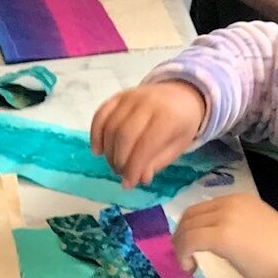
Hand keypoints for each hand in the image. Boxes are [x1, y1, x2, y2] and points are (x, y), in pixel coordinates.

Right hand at [91, 81, 206, 187]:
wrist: (182, 94)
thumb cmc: (181, 125)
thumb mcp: (177, 146)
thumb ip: (157, 162)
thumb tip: (138, 178)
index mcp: (168, 117)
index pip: (145, 145)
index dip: (133, 167)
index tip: (128, 183)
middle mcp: (147, 103)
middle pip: (124, 136)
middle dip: (119, 160)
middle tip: (120, 173)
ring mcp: (130, 97)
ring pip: (110, 127)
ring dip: (108, 151)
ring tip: (113, 164)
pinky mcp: (118, 96)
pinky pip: (100, 115)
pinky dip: (95, 134)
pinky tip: (98, 150)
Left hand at [174, 194, 277, 277]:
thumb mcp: (255, 230)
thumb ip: (233, 227)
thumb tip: (211, 237)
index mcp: (240, 200)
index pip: (202, 209)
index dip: (190, 227)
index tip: (191, 247)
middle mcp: (231, 203)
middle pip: (190, 215)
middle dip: (181, 236)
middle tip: (185, 256)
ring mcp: (226, 218)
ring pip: (187, 228)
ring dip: (181, 246)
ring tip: (188, 264)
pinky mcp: (221, 236)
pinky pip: (189, 241)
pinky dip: (183, 254)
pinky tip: (190, 268)